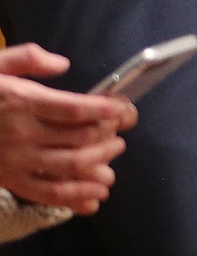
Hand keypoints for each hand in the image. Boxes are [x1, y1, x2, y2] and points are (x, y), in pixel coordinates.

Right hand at [0, 44, 137, 212]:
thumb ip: (27, 58)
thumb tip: (62, 64)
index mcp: (22, 101)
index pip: (76, 109)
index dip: (108, 110)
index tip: (125, 111)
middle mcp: (22, 133)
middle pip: (81, 138)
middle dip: (109, 135)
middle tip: (121, 131)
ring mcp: (16, 160)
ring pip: (72, 166)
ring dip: (101, 163)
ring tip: (114, 154)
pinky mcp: (9, 181)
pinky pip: (49, 193)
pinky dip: (78, 197)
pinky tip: (97, 195)